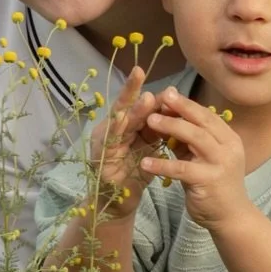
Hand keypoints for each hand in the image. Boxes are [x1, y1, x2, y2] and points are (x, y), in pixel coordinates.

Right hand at [87, 65, 159, 219]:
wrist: (120, 203)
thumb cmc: (135, 172)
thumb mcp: (149, 146)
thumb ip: (155, 128)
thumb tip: (170, 104)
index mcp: (123, 127)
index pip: (131, 104)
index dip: (136, 88)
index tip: (142, 68)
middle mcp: (109, 132)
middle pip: (122, 109)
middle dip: (131, 91)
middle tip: (139, 72)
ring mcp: (103, 146)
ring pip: (117, 125)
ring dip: (131, 112)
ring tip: (145, 98)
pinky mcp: (100, 162)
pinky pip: (108, 146)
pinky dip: (116, 134)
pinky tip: (122, 122)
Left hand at [138, 89, 250, 231]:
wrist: (231, 217)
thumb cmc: (215, 185)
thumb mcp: (205, 158)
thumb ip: (191, 141)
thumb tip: (168, 119)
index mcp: (229, 138)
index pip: (206, 115)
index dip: (186, 104)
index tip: (167, 93)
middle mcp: (228, 147)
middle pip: (202, 121)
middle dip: (179, 108)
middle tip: (159, 98)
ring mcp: (221, 164)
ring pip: (195, 138)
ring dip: (171, 127)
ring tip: (149, 121)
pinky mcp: (209, 181)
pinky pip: (182, 168)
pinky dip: (162, 164)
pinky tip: (145, 163)